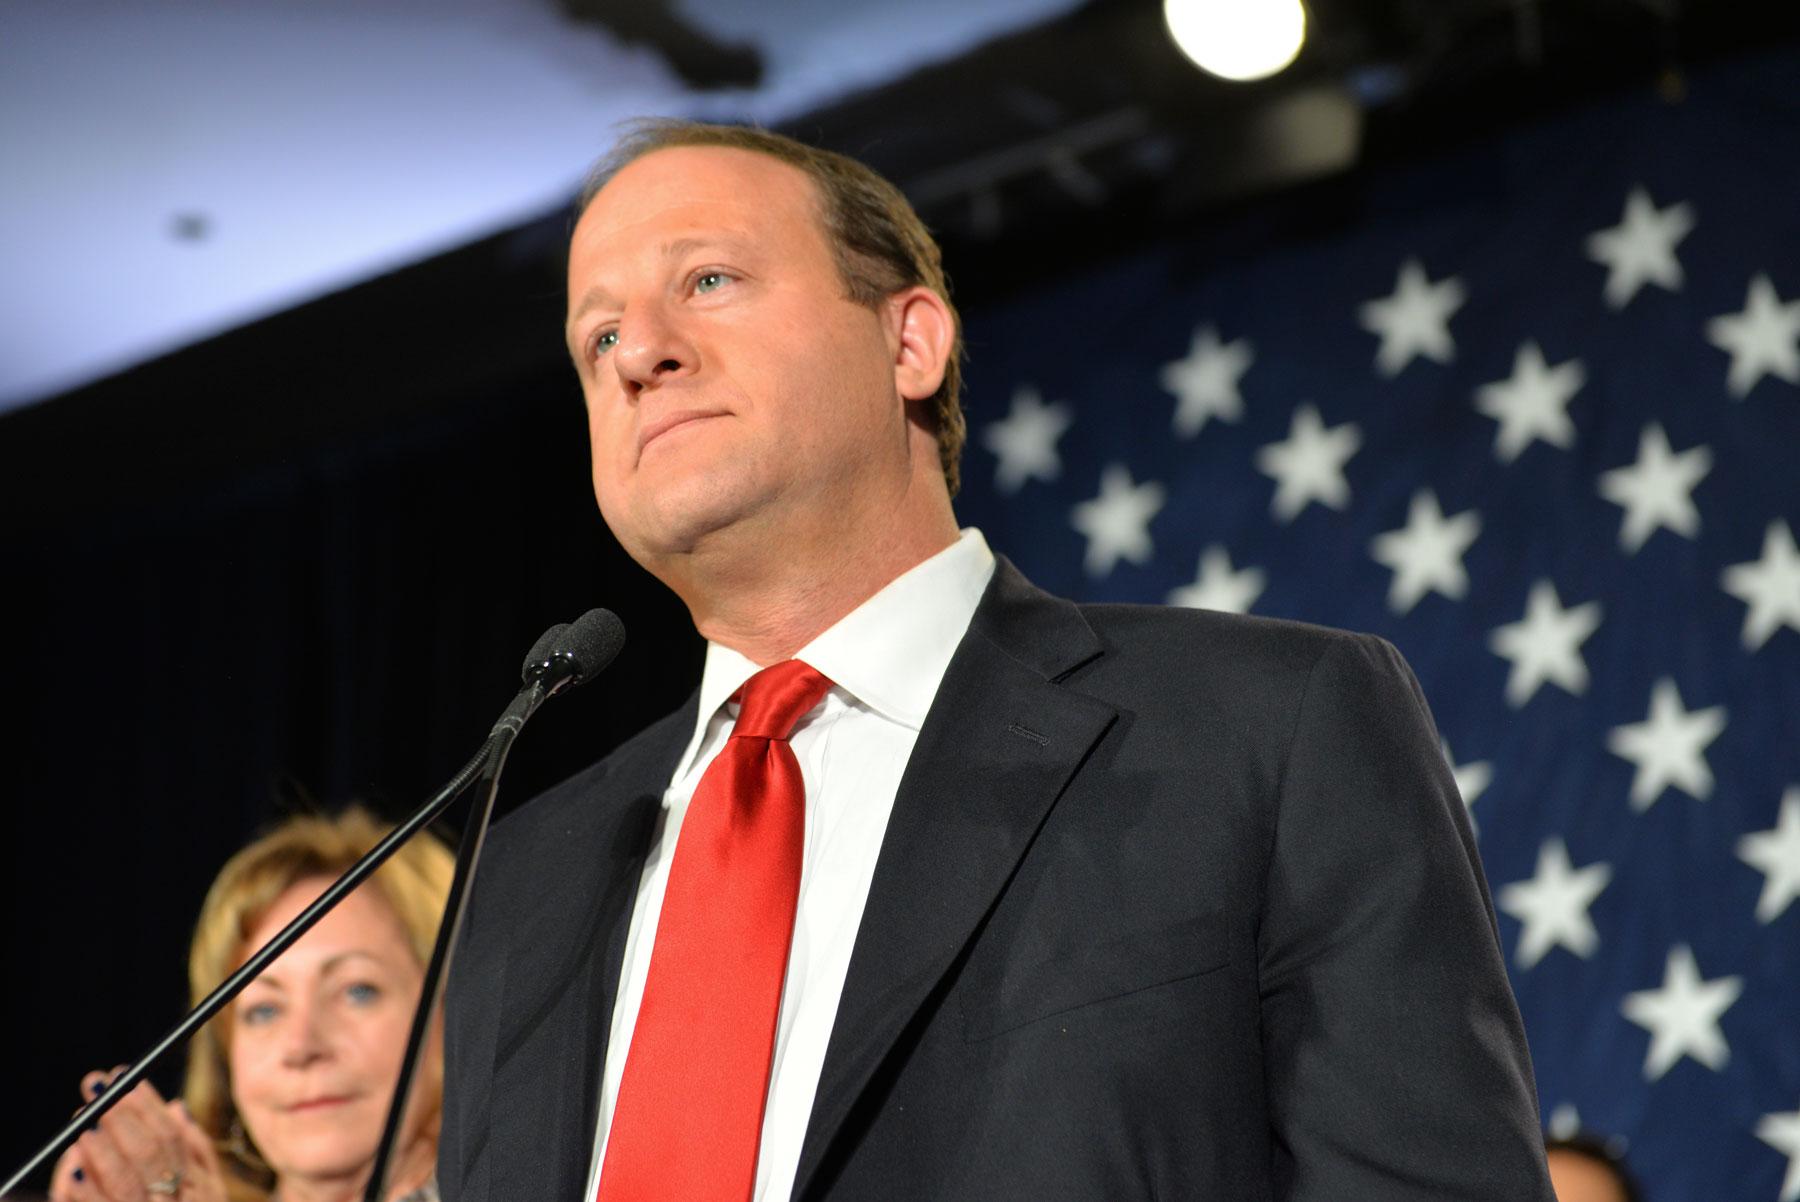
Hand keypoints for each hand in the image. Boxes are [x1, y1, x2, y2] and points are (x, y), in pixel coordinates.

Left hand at [49, 1069, 227, 1201]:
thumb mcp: (207, 1194)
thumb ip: (195, 1152)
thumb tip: (176, 1108)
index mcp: (199, 1189)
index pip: (173, 1136)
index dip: (147, 1105)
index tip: (124, 1077)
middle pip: (151, 1154)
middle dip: (121, 1116)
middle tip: (96, 1088)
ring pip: (127, 1182)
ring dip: (103, 1149)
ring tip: (82, 1122)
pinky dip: (86, 1193)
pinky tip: (74, 1171)